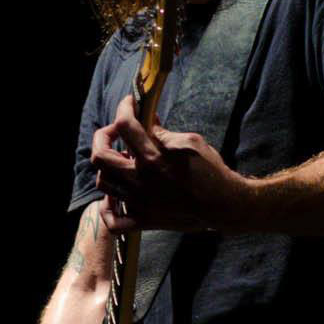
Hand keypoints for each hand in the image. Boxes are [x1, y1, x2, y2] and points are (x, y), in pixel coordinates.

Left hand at [90, 94, 254, 232]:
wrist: (223, 205)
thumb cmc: (210, 171)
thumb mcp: (191, 142)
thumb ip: (163, 133)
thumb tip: (147, 121)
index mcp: (153, 158)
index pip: (125, 125)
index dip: (124, 107)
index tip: (130, 103)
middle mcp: (140, 180)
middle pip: (100, 156)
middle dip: (103, 136)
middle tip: (115, 131)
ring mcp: (139, 203)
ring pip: (103, 183)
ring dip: (107, 168)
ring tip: (121, 161)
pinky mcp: (144, 220)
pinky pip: (113, 220)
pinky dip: (108, 208)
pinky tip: (115, 197)